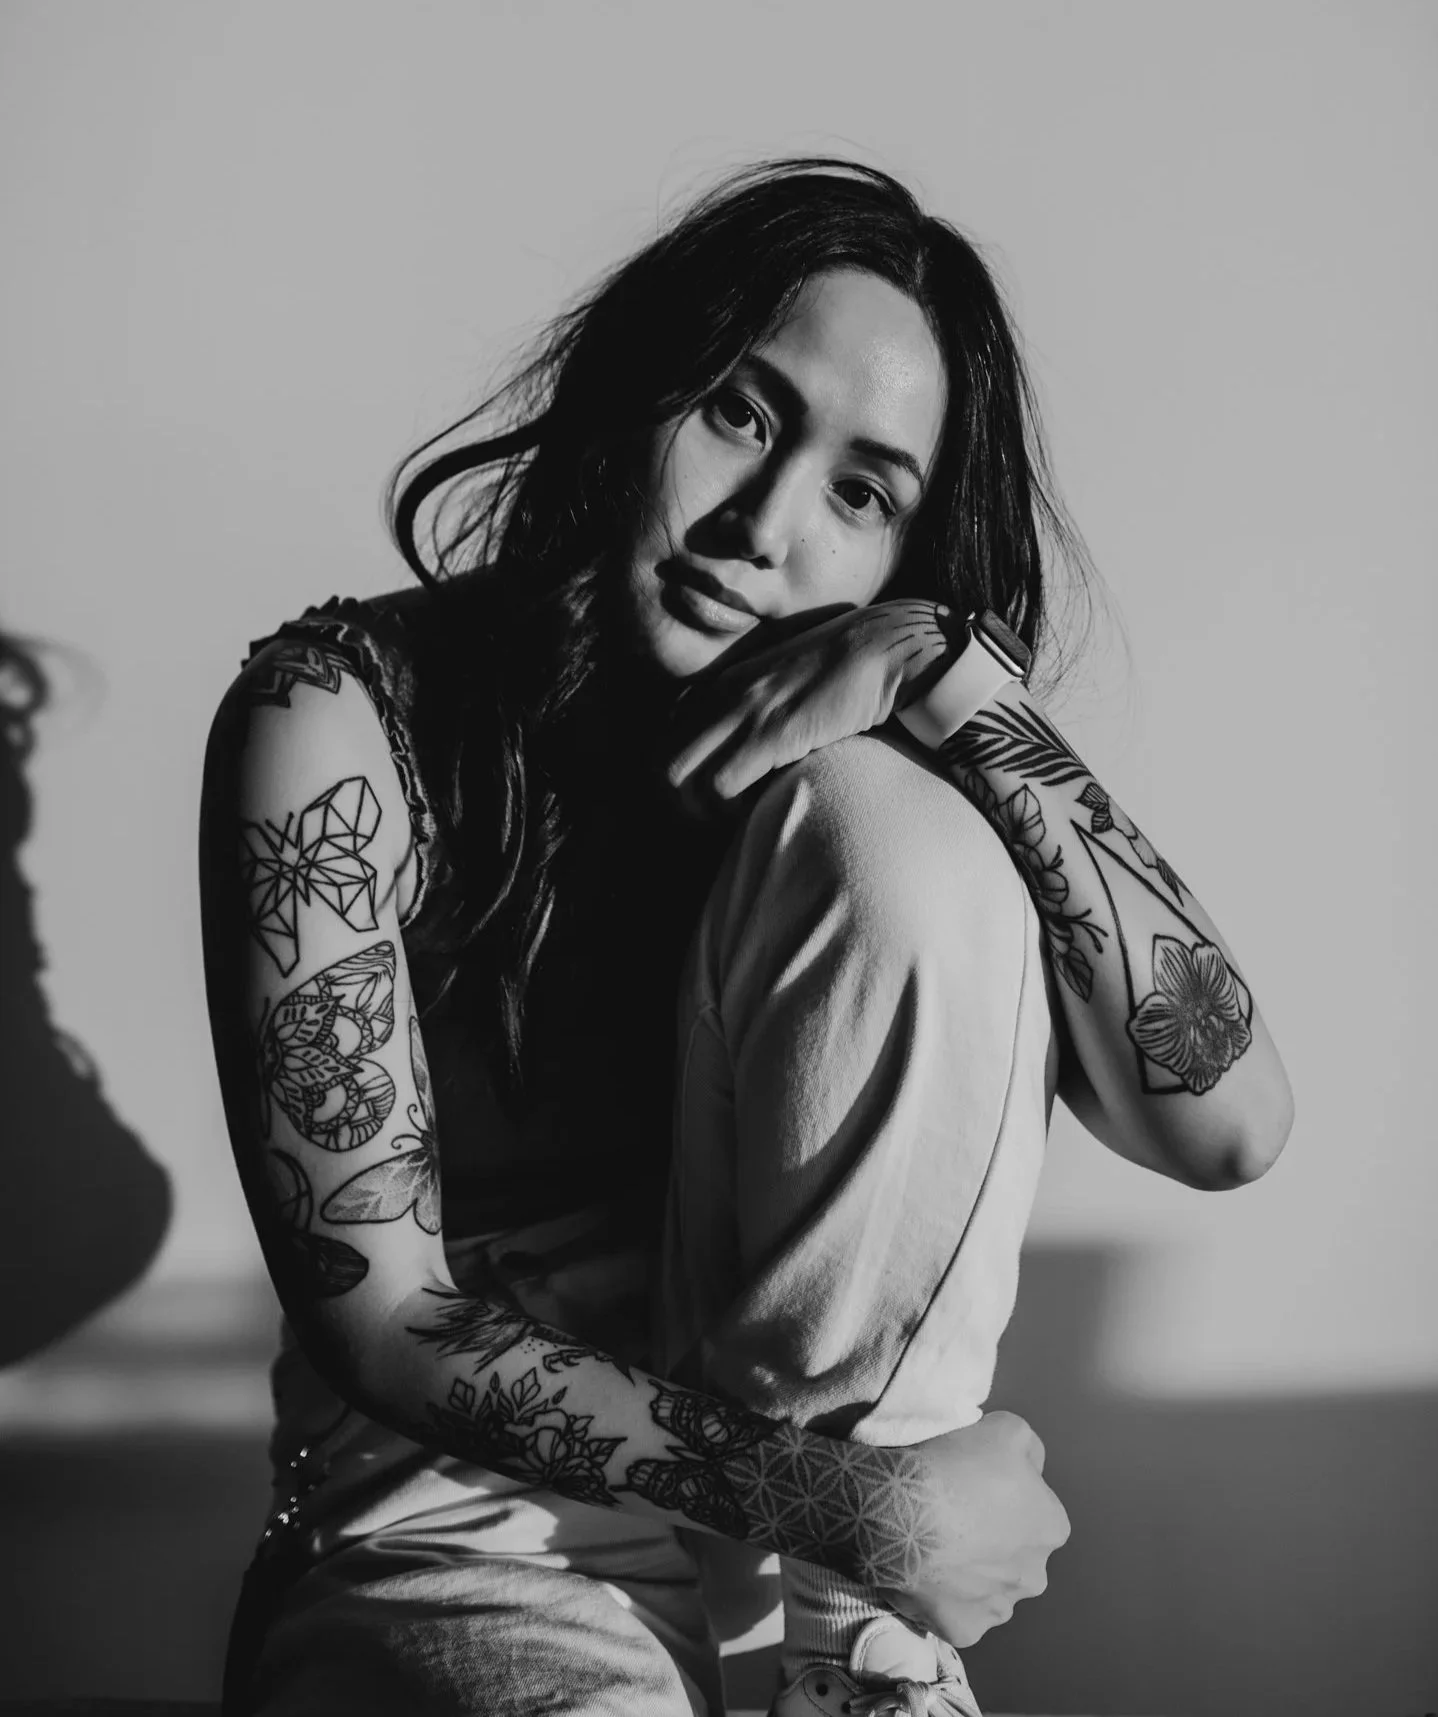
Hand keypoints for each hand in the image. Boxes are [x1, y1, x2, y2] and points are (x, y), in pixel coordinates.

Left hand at [664, 600, 950, 816]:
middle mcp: (719, 696)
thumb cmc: (840, 674)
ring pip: (678, 779)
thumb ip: (752, 708)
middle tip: (718, 819)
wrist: (882, 647)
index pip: (664, 742)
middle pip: (661, 765)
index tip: (711, 800)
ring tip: (737, 817)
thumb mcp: (780, 685)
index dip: (681, 781)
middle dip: (681, 803)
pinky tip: (760, 807)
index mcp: (718, 686)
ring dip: (703, 810)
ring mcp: (742, 712)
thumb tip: (742, 750)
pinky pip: (721, 786)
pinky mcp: (770, 732)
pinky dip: (732, 809)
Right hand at [884, 1410, 1069, 1647]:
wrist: (897, 1510)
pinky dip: (944, 1598)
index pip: (1034, 1512)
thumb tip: (1030, 1469)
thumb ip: (1029, 1449)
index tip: (973, 1487)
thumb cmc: (954, 1464)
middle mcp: (1034, 1576)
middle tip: (953, 1518)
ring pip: (987, 1588)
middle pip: (1014, 1556)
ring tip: (933, 1547)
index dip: (1004, 1498)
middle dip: (992, 1542)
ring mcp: (997, 1609)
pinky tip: (923, 1573)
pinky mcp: (962, 1631)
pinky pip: (956, 1613)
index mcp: (1050, 1528)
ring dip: (969, 1574)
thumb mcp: (1006, 1427)